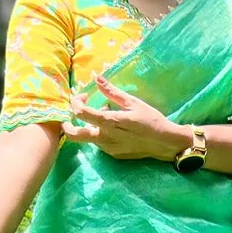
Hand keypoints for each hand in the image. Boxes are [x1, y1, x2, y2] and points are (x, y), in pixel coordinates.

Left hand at [61, 73, 182, 161]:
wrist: (164, 143)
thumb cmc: (151, 119)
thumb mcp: (133, 102)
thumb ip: (111, 92)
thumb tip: (96, 78)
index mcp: (110, 122)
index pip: (81, 113)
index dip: (76, 103)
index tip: (82, 96)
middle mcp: (105, 138)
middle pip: (74, 135)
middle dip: (66, 125)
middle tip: (71, 115)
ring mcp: (108, 148)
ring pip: (89, 137)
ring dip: (91, 125)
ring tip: (108, 115)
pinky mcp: (113, 154)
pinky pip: (100, 142)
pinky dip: (101, 132)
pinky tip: (115, 126)